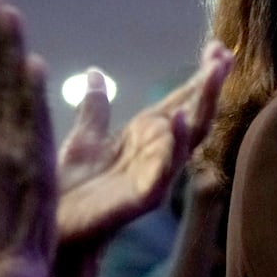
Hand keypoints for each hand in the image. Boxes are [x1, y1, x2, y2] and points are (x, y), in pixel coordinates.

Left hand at [55, 40, 232, 245]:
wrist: (50, 229)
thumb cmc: (68, 190)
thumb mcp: (83, 140)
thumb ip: (95, 110)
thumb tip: (97, 75)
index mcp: (145, 138)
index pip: (181, 101)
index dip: (199, 76)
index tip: (216, 47)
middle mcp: (157, 156)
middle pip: (194, 115)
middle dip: (211, 85)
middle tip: (225, 54)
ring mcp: (155, 177)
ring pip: (188, 139)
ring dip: (202, 106)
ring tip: (212, 74)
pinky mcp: (143, 198)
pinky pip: (165, 170)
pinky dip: (173, 145)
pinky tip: (177, 117)